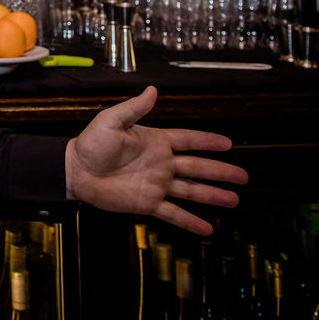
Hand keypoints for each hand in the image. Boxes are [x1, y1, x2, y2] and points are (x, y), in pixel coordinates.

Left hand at [65, 86, 248, 235]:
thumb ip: (134, 108)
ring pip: (191, 191)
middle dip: (221, 171)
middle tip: (243, 176)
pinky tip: (207, 229)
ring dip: (213, 196)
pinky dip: (190, 222)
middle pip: (198, 167)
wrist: (75, 171)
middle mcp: (160, 163)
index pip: (188, 140)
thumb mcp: (111, 121)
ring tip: (234, 200)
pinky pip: (173, 214)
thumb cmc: (90, 144)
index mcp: (154, 141)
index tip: (228, 143)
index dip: (208, 141)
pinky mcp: (147, 203)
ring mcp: (156, 184)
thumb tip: (152, 90)